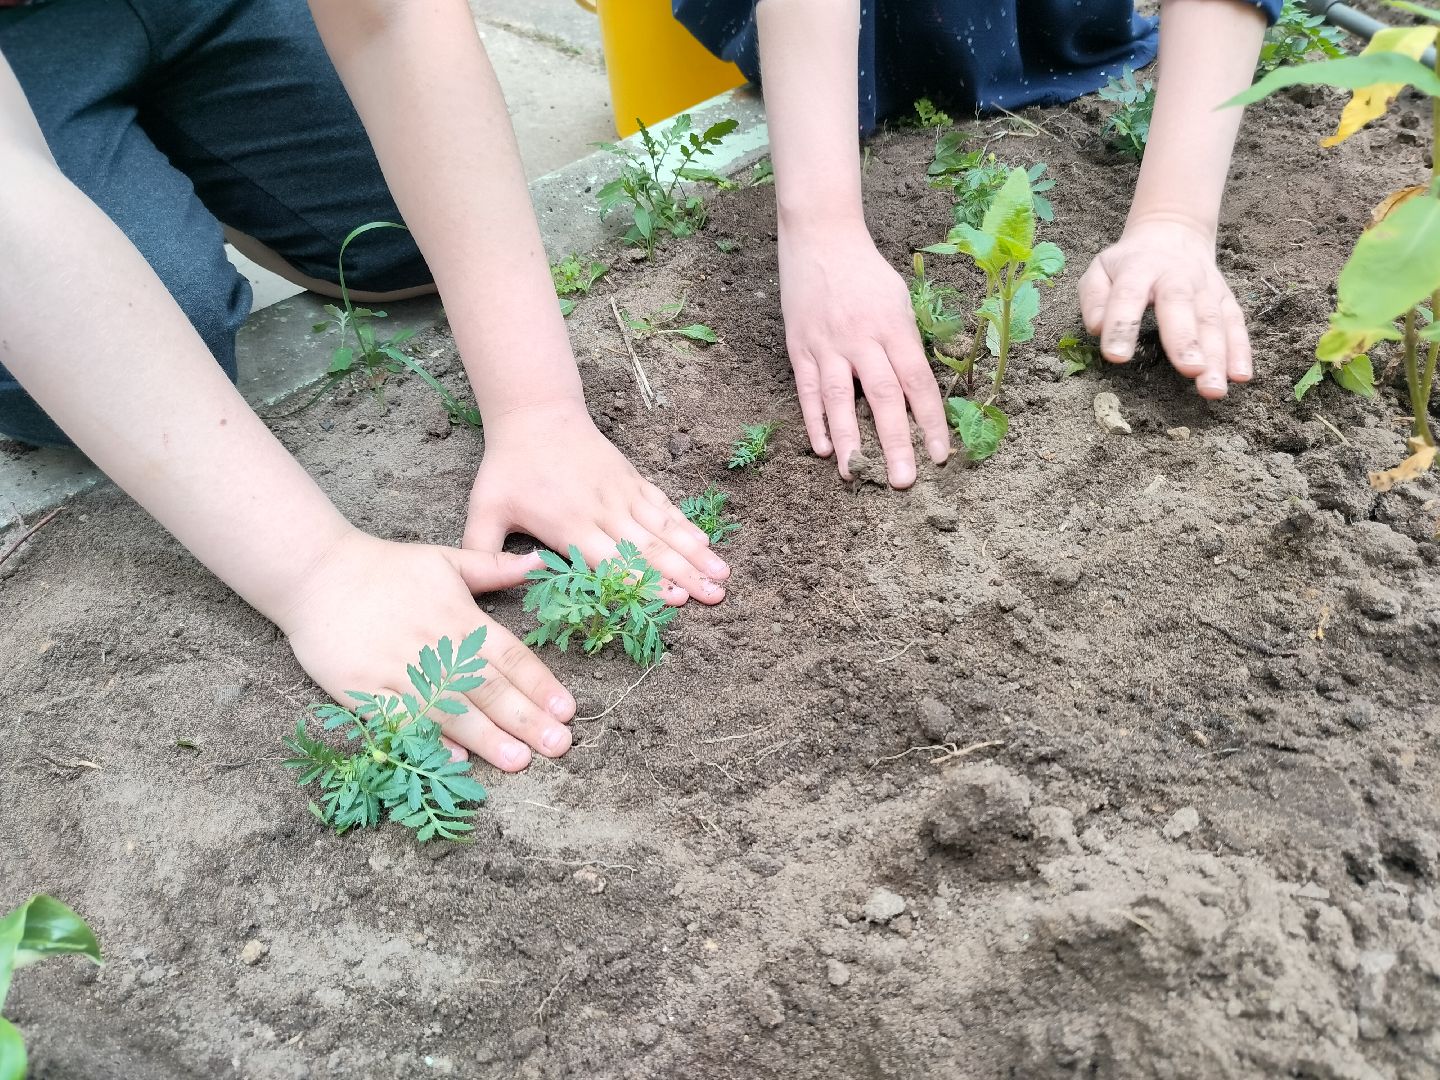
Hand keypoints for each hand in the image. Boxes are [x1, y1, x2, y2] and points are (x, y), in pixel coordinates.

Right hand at [276, 530, 575, 771]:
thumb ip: (493, 568)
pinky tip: (454, 758)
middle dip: (526, 718)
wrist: (315, 573)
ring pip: (449, 708)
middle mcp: (433, 645)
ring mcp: (397, 669)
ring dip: (487, 737)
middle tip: (559, 746)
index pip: (508, 654)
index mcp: (458, 616)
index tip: (567, 710)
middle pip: (487, 687)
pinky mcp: (362, 689)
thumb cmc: (385, 567)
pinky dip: (426, 738)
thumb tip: (541, 563)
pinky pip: (400, 719)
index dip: (539, 684)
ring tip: (519, 760)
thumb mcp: (444, 559)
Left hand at [462, 403, 728, 604]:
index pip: (612, 559)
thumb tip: (485, 590)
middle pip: (650, 548)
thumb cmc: (509, 468)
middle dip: (685, 574)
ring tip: (723, 575)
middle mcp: (603, 511)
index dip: (645, 580)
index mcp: (570, 526)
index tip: (675, 598)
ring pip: (665, 529)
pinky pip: (663, 506)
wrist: (536, 416)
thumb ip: (483, 553)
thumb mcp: (484, 510)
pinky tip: (706, 543)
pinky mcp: (632, 480)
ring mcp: (622, 494)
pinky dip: (686, 525)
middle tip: (715, 597)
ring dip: (695, 554)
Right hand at [777, 219, 950, 486]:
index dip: (930, 422)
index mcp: (895, 326)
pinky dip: (814, 421)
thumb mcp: (900, 300)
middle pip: (883, 397)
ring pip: (840, 399)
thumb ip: (907, 343)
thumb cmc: (867, 273)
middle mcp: (862, 338)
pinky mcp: (800, 347)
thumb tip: (917, 391)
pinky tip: (823, 449)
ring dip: (849, 440)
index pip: (918, 382)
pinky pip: (809, 390)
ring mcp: (828, 345)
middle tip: (903, 481)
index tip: (939, 456)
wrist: (820, 238)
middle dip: (895, 442)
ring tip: (856, 475)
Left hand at [1078, 217, 1252, 398]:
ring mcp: (1205, 287)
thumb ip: (1094, 297)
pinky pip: (1235, 323)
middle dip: (1186, 340)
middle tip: (1191, 370)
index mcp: (1139, 268)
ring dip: (1217, 355)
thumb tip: (1097, 328)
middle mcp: (1176, 276)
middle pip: (1181, 306)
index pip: (1128, 296)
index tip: (1117, 357)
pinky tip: (1240, 376)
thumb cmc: (1130, 263)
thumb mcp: (1100, 269)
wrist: (1173, 233)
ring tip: (1214, 389)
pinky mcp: (1225, 298)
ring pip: (1213, 320)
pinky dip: (1240, 350)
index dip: (1122, 325)